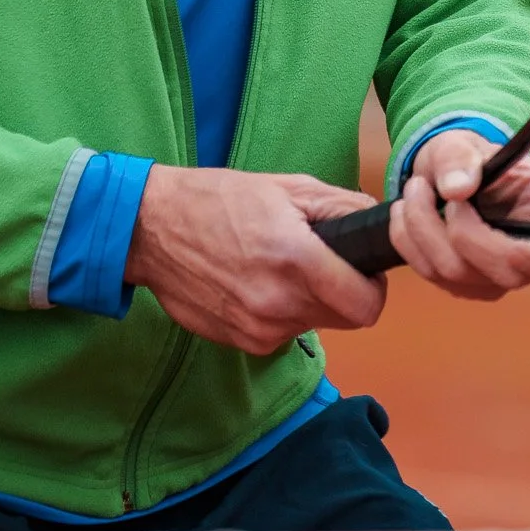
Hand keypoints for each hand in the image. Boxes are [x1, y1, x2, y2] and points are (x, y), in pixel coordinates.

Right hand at [126, 166, 385, 354]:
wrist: (152, 229)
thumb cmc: (219, 200)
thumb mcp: (288, 187)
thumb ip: (343, 207)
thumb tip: (377, 224)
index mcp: (296, 260)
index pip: (366, 307)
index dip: (373, 288)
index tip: (363, 272)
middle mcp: (279, 304)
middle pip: (346, 320)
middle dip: (344, 293)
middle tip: (323, 263)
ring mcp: (257, 330)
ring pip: (313, 326)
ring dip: (310, 302)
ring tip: (280, 266)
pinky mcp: (240, 343)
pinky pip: (281, 334)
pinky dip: (281, 312)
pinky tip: (257, 282)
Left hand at [387, 130, 529, 301]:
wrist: (452, 175)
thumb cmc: (475, 159)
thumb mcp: (467, 143)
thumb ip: (462, 158)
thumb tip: (457, 188)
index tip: (501, 226)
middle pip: (503, 270)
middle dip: (455, 227)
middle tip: (427, 184)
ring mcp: (502, 279)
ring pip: (459, 275)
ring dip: (422, 228)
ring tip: (413, 187)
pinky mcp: (469, 286)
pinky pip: (433, 276)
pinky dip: (409, 241)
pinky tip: (405, 211)